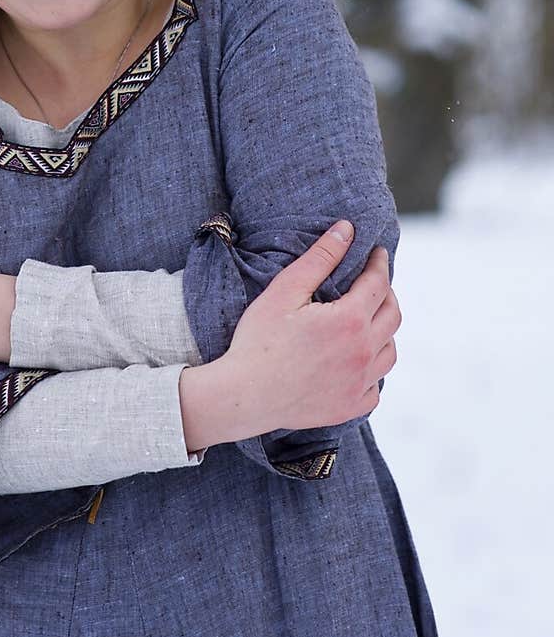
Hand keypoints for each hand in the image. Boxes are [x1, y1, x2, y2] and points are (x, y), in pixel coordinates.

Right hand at [222, 221, 399, 437]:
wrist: (244, 395)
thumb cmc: (258, 341)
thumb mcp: (285, 290)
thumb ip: (320, 257)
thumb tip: (347, 229)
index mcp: (351, 320)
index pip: (379, 283)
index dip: (379, 264)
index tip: (376, 253)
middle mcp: (364, 353)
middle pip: (393, 315)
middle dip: (386, 293)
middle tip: (372, 283)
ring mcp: (359, 384)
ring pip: (390, 352)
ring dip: (384, 331)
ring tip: (368, 321)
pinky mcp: (349, 407)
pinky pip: (375, 387)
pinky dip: (372, 371)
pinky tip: (357, 363)